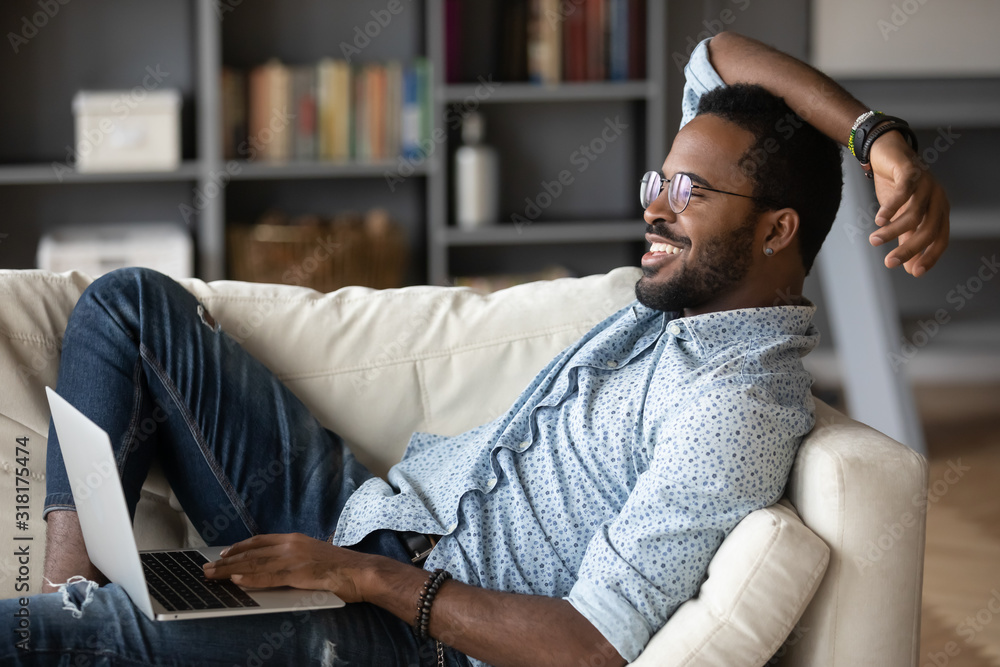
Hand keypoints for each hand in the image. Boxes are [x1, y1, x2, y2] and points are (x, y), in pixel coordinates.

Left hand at [202, 532, 373, 602]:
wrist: (361, 572)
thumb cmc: (342, 569)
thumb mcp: (315, 558)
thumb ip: (295, 560)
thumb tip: (277, 569)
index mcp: (295, 540)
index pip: (260, 541)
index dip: (240, 548)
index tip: (224, 554)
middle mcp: (291, 545)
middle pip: (252, 552)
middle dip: (226, 560)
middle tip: (207, 567)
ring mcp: (294, 558)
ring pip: (254, 564)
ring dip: (229, 570)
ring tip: (212, 575)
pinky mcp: (298, 573)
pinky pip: (269, 576)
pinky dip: (250, 578)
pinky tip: (236, 580)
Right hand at [867, 130, 949, 276]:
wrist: (886, 154)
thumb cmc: (896, 187)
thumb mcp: (901, 217)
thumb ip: (907, 240)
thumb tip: (910, 268)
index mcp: (938, 210)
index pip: (940, 238)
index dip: (930, 256)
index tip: (915, 273)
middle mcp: (937, 198)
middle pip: (928, 229)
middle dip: (909, 249)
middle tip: (889, 262)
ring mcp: (926, 184)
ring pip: (914, 214)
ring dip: (892, 231)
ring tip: (874, 240)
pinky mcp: (911, 172)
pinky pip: (903, 194)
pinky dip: (891, 208)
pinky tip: (879, 219)